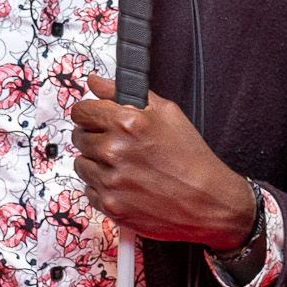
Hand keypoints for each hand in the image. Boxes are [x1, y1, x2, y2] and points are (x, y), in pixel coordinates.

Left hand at [71, 79, 256, 250]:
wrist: (208, 202)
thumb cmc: (191, 158)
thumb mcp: (167, 112)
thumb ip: (124, 93)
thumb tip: (95, 82)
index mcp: (126, 123)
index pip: (82, 111)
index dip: (90, 114)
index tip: (97, 120)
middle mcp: (113, 151)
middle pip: (78, 138)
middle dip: (95, 138)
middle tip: (118, 145)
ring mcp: (110, 180)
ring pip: (81, 165)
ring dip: (97, 164)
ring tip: (124, 166)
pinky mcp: (110, 205)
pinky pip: (89, 190)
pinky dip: (103, 188)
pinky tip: (125, 185)